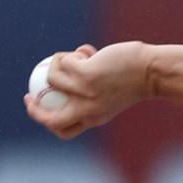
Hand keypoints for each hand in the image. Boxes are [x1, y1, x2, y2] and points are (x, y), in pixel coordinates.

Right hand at [24, 42, 152, 139]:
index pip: (64, 131)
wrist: (151, 73)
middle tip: (30, 94)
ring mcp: (84, 93)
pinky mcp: (83, 75)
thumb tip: (61, 84)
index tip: (40, 108)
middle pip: (49, 120)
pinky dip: (69, 54)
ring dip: (57, 64)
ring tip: (77, 58)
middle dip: (34, 110)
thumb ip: (89, 96)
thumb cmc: (134, 81)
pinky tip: (86, 51)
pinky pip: (62, 62)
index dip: (47, 122)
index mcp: (94, 119)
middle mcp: (87, 111)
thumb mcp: (110, 96)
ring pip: (51, 79)